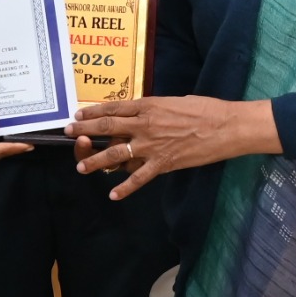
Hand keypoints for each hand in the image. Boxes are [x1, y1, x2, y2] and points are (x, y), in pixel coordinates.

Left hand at [66, 96, 279, 199]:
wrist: (227, 126)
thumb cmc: (205, 109)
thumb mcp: (175, 101)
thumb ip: (154, 109)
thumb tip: (139, 115)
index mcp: (149, 105)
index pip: (114, 108)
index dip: (93, 111)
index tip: (78, 114)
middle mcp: (146, 124)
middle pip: (107, 127)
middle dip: (84, 131)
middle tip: (68, 134)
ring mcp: (153, 145)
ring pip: (116, 154)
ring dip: (96, 161)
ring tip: (82, 167)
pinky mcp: (164, 163)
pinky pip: (139, 178)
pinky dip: (125, 188)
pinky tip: (113, 194)